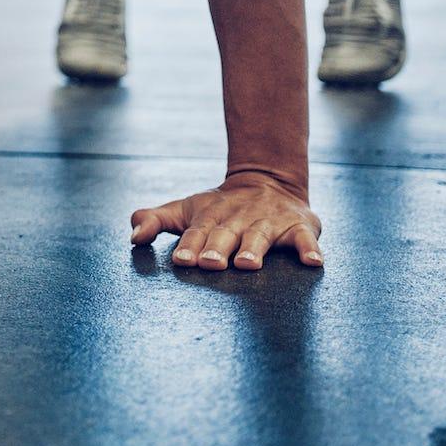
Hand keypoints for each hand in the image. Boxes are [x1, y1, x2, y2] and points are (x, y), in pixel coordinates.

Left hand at [130, 173, 322, 270]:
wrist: (266, 181)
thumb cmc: (218, 208)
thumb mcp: (184, 210)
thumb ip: (155, 220)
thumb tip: (132, 236)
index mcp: (210, 216)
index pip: (196, 232)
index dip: (189, 245)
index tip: (182, 259)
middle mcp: (238, 219)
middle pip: (225, 235)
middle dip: (217, 249)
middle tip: (210, 263)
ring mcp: (268, 222)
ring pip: (260, 236)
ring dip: (254, 249)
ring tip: (248, 264)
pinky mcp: (298, 226)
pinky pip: (304, 239)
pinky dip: (309, 249)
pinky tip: (313, 262)